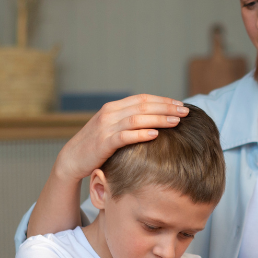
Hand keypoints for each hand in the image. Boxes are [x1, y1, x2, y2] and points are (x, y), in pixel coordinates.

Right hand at [53, 95, 188, 181]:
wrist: (72, 158)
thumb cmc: (97, 145)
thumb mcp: (112, 128)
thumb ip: (129, 121)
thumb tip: (155, 120)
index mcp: (114, 107)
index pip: (143, 99)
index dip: (163, 100)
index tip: (180, 105)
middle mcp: (110, 113)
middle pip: (143, 106)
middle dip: (166, 108)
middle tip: (185, 112)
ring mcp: (106, 127)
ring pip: (137, 118)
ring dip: (158, 119)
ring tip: (176, 122)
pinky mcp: (104, 142)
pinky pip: (125, 136)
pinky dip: (141, 134)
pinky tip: (156, 135)